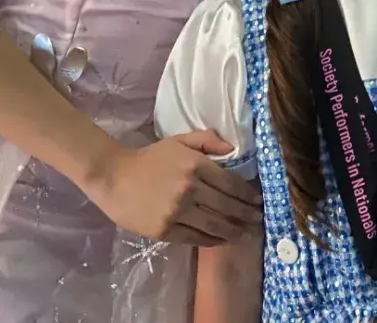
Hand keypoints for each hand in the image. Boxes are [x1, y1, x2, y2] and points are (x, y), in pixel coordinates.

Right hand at [84, 130, 262, 245]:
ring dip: (233, 231)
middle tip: (258, 220)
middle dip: (245, 215)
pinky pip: (195, 238)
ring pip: (214, 225)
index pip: (230, 184)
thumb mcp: (179, 141)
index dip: (247, 195)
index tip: (258, 200)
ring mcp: (177, 212)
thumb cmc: (150, 157)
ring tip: (245, 234)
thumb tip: (233, 148)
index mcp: (196, 166)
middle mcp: (190, 190)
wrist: (114, 177)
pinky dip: (211, 240)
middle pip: (226, 206)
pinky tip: (222, 240)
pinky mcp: (165, 230)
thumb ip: (207, 141)